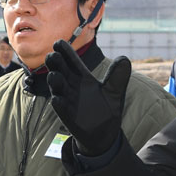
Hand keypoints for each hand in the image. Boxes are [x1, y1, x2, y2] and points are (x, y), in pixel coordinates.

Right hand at [44, 40, 130, 155]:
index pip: (72, 61)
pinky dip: (59, 103)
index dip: (65, 52)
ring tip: (54, 75)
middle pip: (60, 70)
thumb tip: (124, 58)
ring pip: (57, 87)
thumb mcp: (115, 91)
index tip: (59, 42)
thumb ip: (118, 76)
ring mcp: (68, 100)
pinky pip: (61, 108)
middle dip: (55, 62)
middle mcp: (72, 86)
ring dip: (54, 80)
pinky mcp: (67, 115)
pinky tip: (57, 100)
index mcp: (83, 77)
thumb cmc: (107, 109)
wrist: (104, 133)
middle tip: (52, 55)